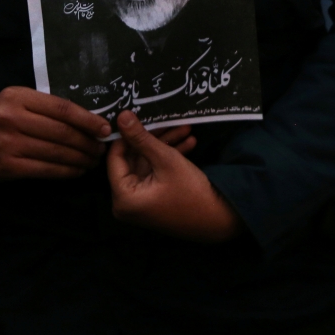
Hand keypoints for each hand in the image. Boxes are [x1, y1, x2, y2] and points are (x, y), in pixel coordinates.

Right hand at [0, 86, 110, 181]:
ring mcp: (8, 144)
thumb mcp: (19, 102)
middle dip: (88, 142)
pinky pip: (45, 169)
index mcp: (18, 97)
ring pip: (56, 152)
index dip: (88, 120)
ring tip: (93, 161)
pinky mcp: (6, 166)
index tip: (105, 128)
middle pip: (62, 132)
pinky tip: (77, 171)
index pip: (62, 108)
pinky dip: (66, 171)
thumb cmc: (1, 118)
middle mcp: (11, 119)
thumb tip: (90, 120)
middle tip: (101, 148)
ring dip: (80, 159)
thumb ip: (47, 107)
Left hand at [107, 111, 240, 241]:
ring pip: (148, 165)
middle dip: (153, 139)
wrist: (218, 218)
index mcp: (122, 197)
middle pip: (134, 160)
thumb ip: (141, 138)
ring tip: (186, 129)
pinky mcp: (154, 201)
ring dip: (165, 146)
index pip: (115, 158)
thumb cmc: (190, 191)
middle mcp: (126, 203)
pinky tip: (189, 144)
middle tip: (169, 121)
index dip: (127, 136)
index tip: (140, 116)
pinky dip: (168, 160)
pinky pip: (156, 175)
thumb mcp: (165, 160)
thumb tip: (121, 116)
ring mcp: (141, 203)